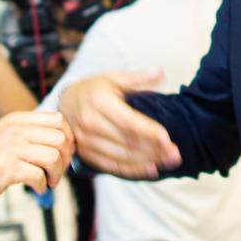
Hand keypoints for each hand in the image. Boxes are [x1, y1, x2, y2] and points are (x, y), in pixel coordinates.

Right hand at [0, 111, 73, 202]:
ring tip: (49, 181)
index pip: (58, 120)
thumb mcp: (6, 135)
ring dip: (56, 174)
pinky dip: (43, 186)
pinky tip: (37, 188)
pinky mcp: (7, 169)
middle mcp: (14, 130)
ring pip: (53, 158)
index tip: (64, 153)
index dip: (68, 138)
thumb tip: (65, 141)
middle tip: (57, 171)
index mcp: (17, 119)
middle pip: (60, 139)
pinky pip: (39, 176)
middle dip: (65, 159)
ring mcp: (10, 149)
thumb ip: (31, 132)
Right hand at [58, 70, 179, 178]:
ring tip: (168, 161)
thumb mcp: (114, 78)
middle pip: (127, 141)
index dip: (150, 132)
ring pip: (121, 156)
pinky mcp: (84, 152)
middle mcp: (90, 121)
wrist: (64, 101)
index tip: (168, 139)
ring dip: (147, 161)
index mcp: (99, 101)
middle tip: (175, 154)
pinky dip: (132, 169)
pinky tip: (151, 169)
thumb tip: (160, 71)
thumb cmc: (94, 88)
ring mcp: (85, 139)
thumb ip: (138, 78)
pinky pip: (111, 165)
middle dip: (154, 150)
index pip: (129, 122)